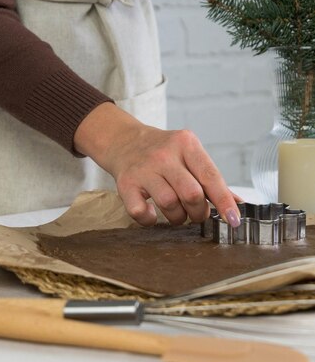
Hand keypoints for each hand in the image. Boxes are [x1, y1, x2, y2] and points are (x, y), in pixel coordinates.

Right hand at [74, 103, 241, 226]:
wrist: (124, 141)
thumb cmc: (163, 152)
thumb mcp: (189, 155)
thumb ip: (211, 179)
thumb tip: (238, 204)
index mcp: (186, 144)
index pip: (211, 176)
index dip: (224, 202)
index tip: (233, 220)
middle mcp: (164, 155)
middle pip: (192, 194)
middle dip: (199, 212)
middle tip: (197, 213)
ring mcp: (144, 169)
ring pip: (169, 204)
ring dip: (178, 217)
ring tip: (177, 213)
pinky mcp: (126, 184)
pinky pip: (141, 212)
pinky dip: (150, 220)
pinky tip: (152, 212)